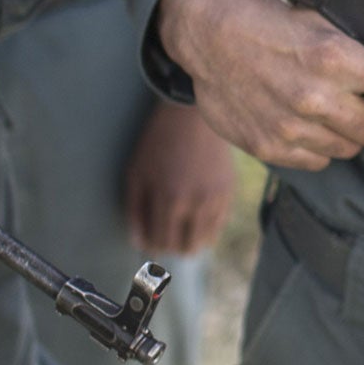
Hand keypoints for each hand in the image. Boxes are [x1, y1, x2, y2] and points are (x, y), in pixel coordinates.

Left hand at [125, 99, 238, 253]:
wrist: (192, 117)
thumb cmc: (158, 143)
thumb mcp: (136, 173)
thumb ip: (134, 211)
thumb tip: (139, 242)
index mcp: (169, 199)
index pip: (161, 243)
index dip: (152, 246)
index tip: (149, 239)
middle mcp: (196, 203)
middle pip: (184, 248)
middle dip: (171, 247)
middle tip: (164, 236)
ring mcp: (216, 198)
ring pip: (204, 241)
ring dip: (189, 240)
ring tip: (179, 229)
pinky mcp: (229, 192)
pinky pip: (218, 225)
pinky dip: (205, 227)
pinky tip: (195, 216)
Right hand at [155, 0, 363, 169]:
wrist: (206, 30)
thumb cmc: (268, 16)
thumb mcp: (320, 17)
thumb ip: (361, 48)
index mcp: (336, 57)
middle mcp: (316, 97)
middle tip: (354, 89)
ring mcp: (292, 128)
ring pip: (351, 147)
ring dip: (347, 128)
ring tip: (318, 97)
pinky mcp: (271, 148)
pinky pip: (318, 161)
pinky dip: (317, 143)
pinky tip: (296, 114)